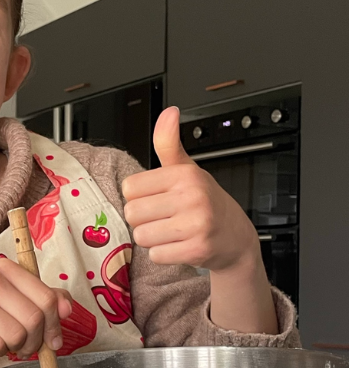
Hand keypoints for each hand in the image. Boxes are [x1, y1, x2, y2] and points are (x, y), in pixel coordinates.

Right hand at [0, 257, 71, 367]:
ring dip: (19, 347)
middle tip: (28, 344)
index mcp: (5, 268)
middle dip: (36, 340)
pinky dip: (0, 351)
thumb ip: (50, 300)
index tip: (52, 337)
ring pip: (17, 334)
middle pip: (33, 317)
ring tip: (10, 343)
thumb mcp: (25, 302)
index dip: (55, 323)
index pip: (47, 298)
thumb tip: (66, 308)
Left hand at [122, 107, 259, 273]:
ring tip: (171, 232)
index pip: (130, 187)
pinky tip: (179, 245)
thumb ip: (169, 144)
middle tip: (164, 218)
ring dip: (152, 238)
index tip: (156, 198)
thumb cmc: (205, 202)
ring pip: (142, 236)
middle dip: (143, 219)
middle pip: (132, 213)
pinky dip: (163, 254)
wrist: (236, 237)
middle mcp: (192, 196)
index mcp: (185, 175)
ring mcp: (197, 224)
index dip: (138, 196)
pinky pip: (156, 255)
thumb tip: (168, 112)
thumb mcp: (186, 169)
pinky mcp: (197, 250)